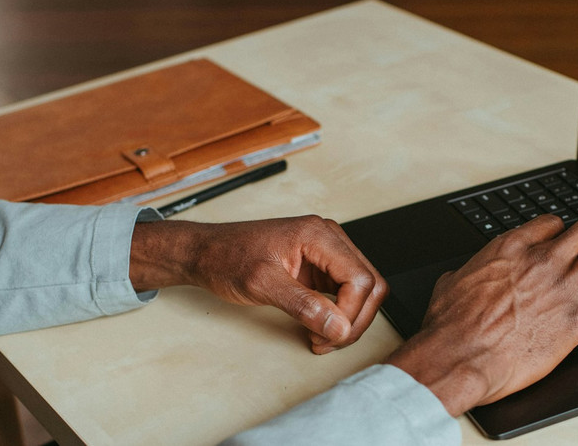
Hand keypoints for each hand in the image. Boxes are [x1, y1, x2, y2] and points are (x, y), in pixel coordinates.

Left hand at [129, 215, 388, 353]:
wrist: (206, 253)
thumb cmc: (227, 258)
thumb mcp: (262, 284)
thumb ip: (303, 306)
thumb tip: (337, 326)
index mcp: (318, 235)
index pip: (360, 278)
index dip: (350, 313)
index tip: (327, 334)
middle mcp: (329, 240)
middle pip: (370, 284)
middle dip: (354, 320)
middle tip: (328, 342)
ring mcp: (327, 253)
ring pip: (363, 291)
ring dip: (349, 320)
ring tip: (321, 338)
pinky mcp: (321, 267)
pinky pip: (346, 293)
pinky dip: (339, 315)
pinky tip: (318, 328)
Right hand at [386, 214, 577, 415]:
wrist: (460, 357)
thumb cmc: (451, 327)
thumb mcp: (451, 284)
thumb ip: (466, 273)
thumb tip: (460, 277)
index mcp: (512, 248)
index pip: (553, 223)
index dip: (563, 233)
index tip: (565, 246)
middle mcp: (543, 261)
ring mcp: (564, 288)